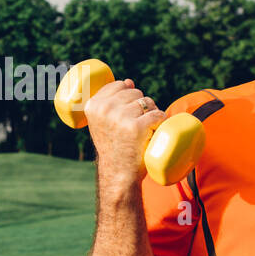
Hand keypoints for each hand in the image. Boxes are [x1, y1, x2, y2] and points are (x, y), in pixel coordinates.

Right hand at [83, 78, 165, 193]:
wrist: (118, 173)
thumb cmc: (114, 146)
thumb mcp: (103, 122)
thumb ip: (111, 101)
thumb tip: (129, 81)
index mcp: (93, 105)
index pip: (119, 85)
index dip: (128, 98)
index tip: (125, 116)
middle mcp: (104, 109)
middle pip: (135, 92)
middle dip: (141, 106)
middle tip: (136, 125)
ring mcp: (120, 117)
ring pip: (148, 102)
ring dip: (151, 113)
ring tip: (144, 130)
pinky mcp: (137, 127)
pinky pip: (158, 114)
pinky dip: (161, 122)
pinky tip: (154, 132)